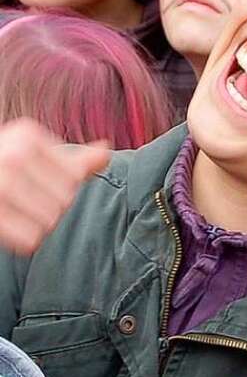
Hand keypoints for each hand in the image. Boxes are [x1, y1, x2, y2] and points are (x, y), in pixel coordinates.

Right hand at [0, 119, 110, 254]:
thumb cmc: (3, 169)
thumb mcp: (32, 155)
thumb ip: (73, 160)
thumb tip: (106, 149)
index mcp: (27, 135)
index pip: (73, 179)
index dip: (59, 188)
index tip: (32, 181)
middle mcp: (11, 154)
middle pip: (64, 200)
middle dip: (49, 206)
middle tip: (24, 199)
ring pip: (49, 221)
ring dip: (37, 224)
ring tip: (17, 210)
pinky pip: (29, 240)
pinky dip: (24, 240)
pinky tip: (11, 226)